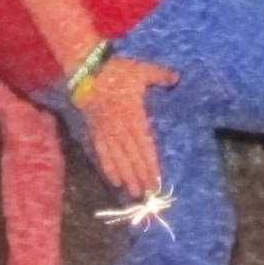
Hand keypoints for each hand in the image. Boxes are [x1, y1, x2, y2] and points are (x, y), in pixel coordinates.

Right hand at [74, 53, 170, 197]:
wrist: (86, 71)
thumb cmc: (116, 71)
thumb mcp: (141, 71)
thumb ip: (160, 75)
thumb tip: (177, 78)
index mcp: (134, 115)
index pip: (145, 145)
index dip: (151, 164)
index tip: (157, 179)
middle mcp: (120, 127)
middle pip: (133, 156)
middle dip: (141, 176)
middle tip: (148, 193)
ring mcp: (107, 131)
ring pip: (118, 158)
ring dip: (126, 176)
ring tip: (134, 192)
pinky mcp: (95, 131)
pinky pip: (102, 153)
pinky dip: (108, 167)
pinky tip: (114, 180)